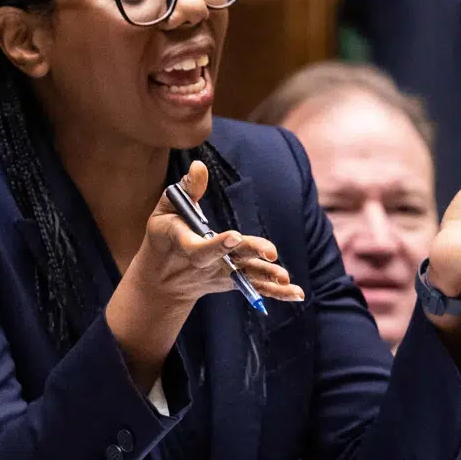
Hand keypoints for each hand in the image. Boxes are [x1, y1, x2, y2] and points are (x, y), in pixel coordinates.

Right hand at [132, 161, 304, 306]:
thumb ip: (186, 190)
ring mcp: (224, 275)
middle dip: (252, 254)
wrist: (163, 281)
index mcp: (187, 246)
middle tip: (271, 253)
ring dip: (268, 277)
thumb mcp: (166, 210)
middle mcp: (208, 265)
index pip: (203, 248)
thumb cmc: (164, 237)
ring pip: (248, 276)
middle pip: (233, 260)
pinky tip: (297, 294)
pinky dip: (277, 292)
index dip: (219, 244)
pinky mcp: (235, 281)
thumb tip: (200, 165)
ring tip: (286, 279)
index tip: (234, 236)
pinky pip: (257, 287)